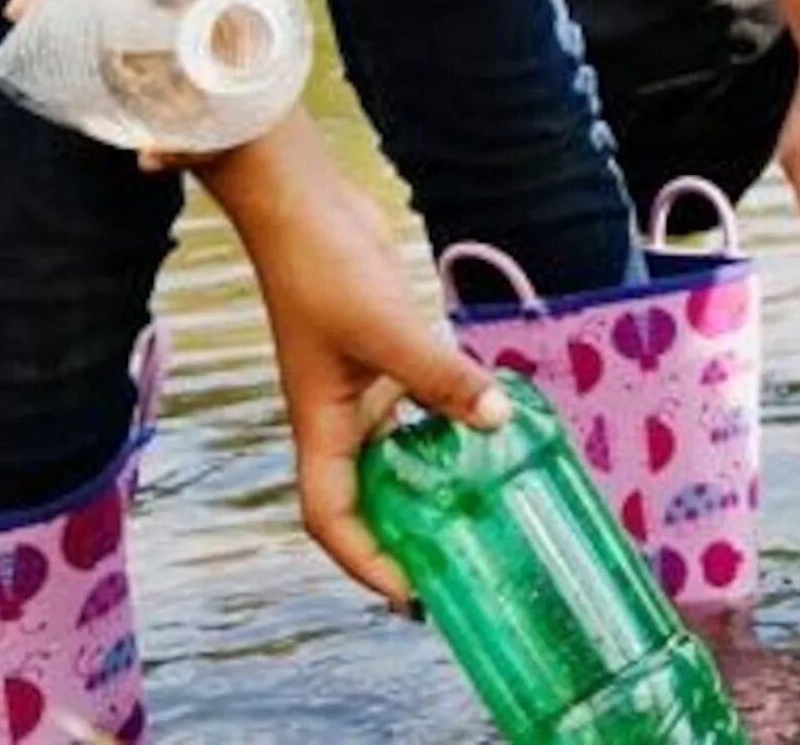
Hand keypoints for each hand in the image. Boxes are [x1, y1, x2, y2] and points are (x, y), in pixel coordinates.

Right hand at [217, 142, 510, 603]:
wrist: (304, 206)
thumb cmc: (325, 269)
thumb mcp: (388, 329)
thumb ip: (441, 375)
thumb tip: (496, 421)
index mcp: (320, 427)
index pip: (334, 518)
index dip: (366, 562)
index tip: (411, 594)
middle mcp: (338, 418)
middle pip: (366, 498)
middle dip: (404, 537)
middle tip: (460, 565)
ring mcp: (361, 386)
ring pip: (397, 453)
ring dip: (432, 479)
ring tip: (485, 508)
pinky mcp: (385, 355)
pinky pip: (418, 407)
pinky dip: (448, 421)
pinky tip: (491, 424)